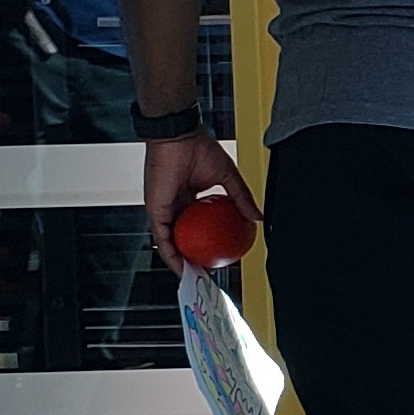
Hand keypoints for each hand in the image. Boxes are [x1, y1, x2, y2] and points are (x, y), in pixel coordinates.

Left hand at [143, 130, 260, 259]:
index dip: (206, 241)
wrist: (179, 137)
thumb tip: (257, 217)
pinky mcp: (156, 211)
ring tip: (194, 277)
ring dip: (181, 261)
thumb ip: (241, 198)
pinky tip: (181, 267)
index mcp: (189, 196)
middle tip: (207, 272)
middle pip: (183, 237)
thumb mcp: (227, 178)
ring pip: (171, 242)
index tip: (220, 254)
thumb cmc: (197, 148)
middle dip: (193, 257)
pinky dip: (171, 255)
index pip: (197, 226)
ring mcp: (164, 210)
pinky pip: (162, 239)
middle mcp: (175, 205)